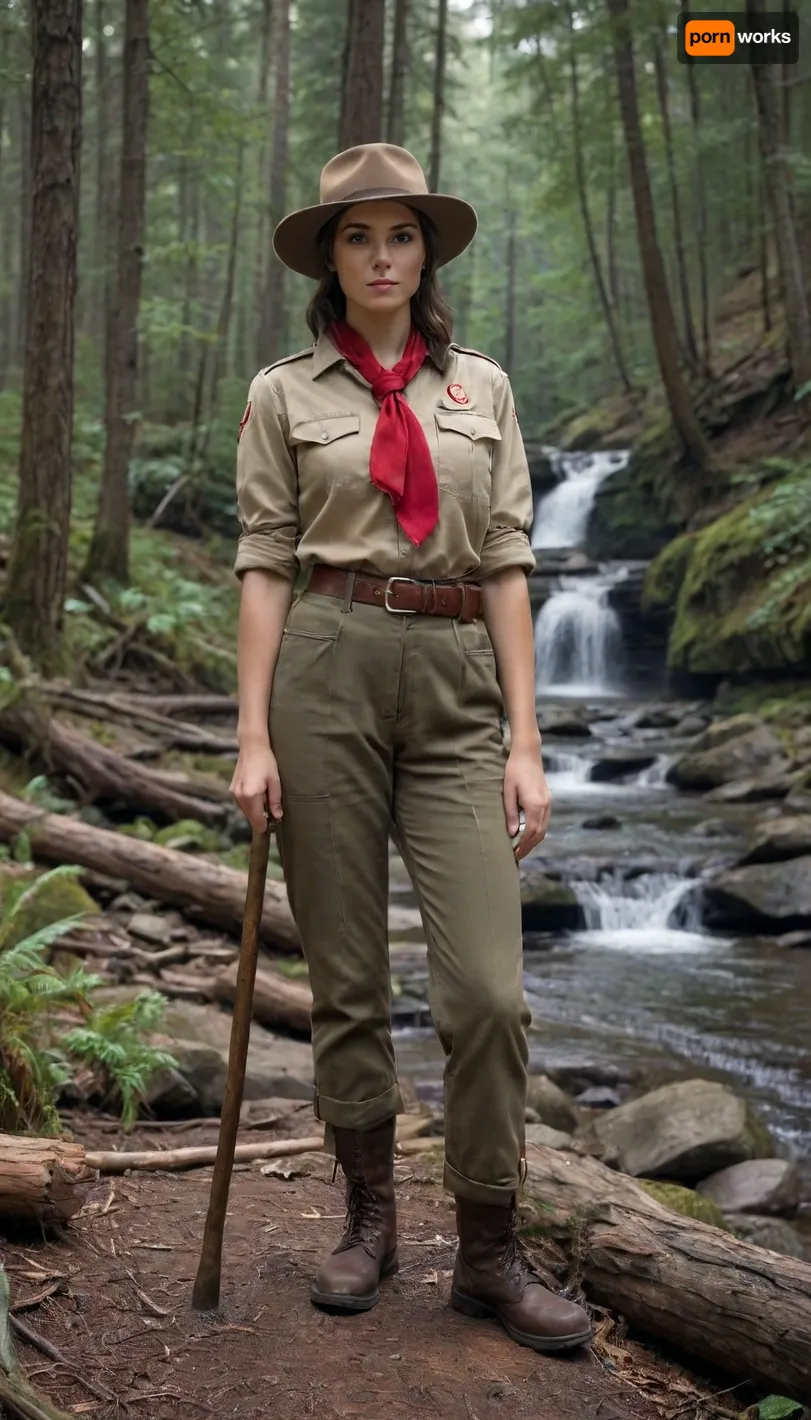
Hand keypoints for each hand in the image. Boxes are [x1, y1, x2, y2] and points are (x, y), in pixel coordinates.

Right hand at [230, 740, 281, 832]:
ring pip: (245, 811)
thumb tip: (277, 816)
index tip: (271, 828)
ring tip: (266, 804)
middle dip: (260, 819)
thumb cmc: (266, 762)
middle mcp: (240, 796)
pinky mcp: (232, 789)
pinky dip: (249, 805)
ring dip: (254, 812)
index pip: (256, 820)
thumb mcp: (275, 781)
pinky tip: (258, 797)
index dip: (264, 826)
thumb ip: (275, 801)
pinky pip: (241, 803)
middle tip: (272, 816)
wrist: (251, 747)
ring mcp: (234, 793)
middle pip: (250, 817)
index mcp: (251, 795)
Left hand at [502, 744, 550, 861]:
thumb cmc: (514, 770)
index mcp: (535, 805)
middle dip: (529, 846)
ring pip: (544, 828)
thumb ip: (511, 813)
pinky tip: (528, 834)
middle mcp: (545, 805)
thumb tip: (512, 833)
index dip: (523, 846)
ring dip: (534, 840)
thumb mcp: (508, 792)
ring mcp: (548, 802)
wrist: (528, 753)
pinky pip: (545, 820)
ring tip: (522, 848)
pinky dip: (538, 831)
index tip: (514, 855)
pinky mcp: (547, 799)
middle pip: (539, 833)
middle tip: (517, 856)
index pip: (530, 833)